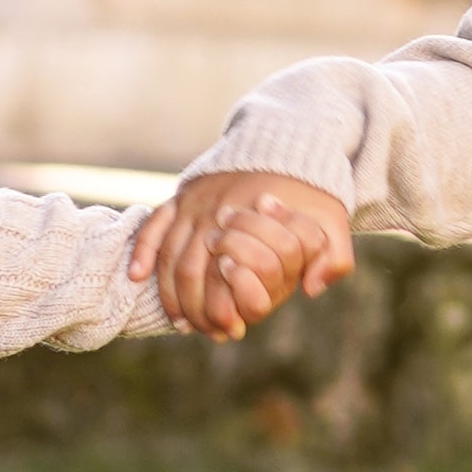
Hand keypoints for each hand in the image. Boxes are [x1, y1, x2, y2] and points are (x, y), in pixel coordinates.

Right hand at [131, 170, 356, 342]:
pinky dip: (144, 250)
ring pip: (170, 252)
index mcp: (250, 218)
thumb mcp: (333, 220)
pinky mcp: (184, 193)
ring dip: (168, 290)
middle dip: (192, 307)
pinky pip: (155, 223)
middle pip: (190, 269)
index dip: (223, 309)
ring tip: (179, 320)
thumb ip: (332, 257)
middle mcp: (216, 209)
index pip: (225, 275)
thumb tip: (310, 289)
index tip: (229, 331)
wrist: (289, 139)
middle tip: (200, 331)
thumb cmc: (313, 188)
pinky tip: (138, 276)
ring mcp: (195, 200)